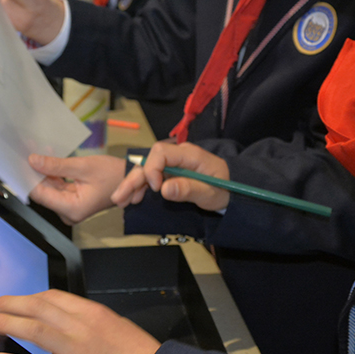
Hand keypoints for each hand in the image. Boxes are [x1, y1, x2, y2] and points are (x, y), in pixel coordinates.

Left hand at [0, 290, 159, 353]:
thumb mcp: (110, 322)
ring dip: (8, 325)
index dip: (29, 298)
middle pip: (39, 309)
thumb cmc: (134, 348)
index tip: (14, 301)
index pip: (53, 298)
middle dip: (11, 305)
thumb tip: (56, 316)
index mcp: (91, 311)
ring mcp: (75, 350)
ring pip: (35, 332)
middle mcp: (81, 327)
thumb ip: (83, 318)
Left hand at [28, 154, 126, 223]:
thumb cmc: (113, 174)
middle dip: (35, 172)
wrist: (130, 179)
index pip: (40, 194)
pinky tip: (47, 160)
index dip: (28, 178)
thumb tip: (33, 161)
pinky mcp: (71, 202)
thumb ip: (56, 166)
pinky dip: (52, 175)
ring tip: (35, 152)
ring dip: (43, 172)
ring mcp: (70, 208)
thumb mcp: (83, 166)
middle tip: (26, 152)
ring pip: (49, 189)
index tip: (18, 163)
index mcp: (72, 208)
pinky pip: (57, 188)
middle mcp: (68, 213)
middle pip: (43, 192)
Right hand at [112, 142, 230, 212]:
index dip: (152, 169)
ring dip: (132, 183)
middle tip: (120, 198)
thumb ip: (188, 189)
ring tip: (120, 201)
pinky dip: (140, 187)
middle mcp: (178, 155)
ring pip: (147, 169)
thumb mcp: (211, 194)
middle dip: (133, 178)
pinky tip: (132, 198)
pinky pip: (152, 176)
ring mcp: (174, 164)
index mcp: (189, 154)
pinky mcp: (171, 173)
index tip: (154, 189)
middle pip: (149, 161)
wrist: (234, 190)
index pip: (161, 152)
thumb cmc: (226, 190)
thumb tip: (164, 189)